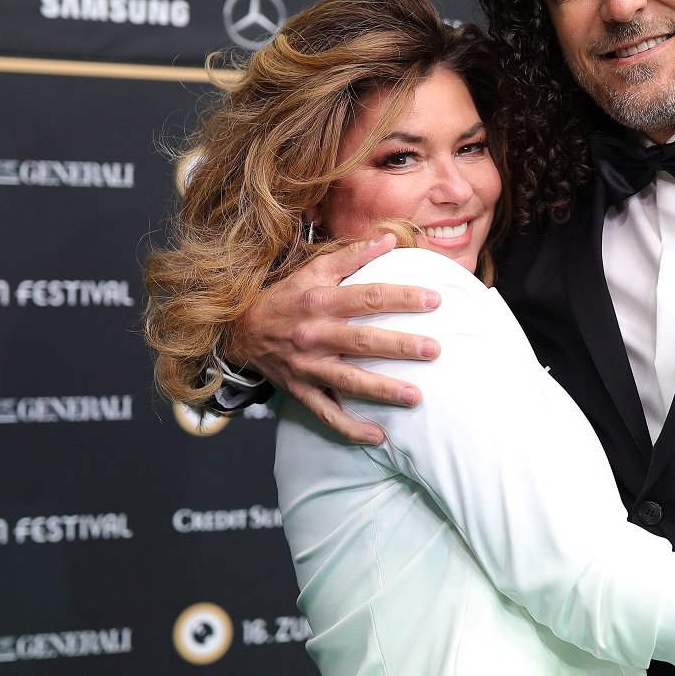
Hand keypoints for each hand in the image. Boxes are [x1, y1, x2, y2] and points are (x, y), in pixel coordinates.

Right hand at [228, 234, 440, 443]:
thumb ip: (352, 255)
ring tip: (416, 396)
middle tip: (435, 350)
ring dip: (383, 390)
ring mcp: (307, 367)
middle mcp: (314, 335)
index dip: (402, 298)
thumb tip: (389, 238)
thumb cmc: (284, 297)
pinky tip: (379, 437)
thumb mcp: (313, 270)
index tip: (434, 300)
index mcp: (320, 301)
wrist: (238, 329)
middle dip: (400, 346)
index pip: (367, 297)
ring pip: (348, 381)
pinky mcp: (300, 391)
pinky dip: (351, 429)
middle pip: (362, 341)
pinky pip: (326, 414)